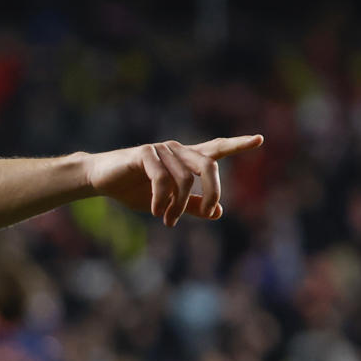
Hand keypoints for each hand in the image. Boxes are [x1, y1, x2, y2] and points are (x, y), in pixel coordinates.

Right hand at [83, 135, 263, 226]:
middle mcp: (177, 150)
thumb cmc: (133, 190)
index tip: (260, 140)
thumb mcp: (167, 203)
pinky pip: (163, 179)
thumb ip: (192, 206)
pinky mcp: (145, 154)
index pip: (215, 149)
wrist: (100, 180)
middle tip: (212, 211)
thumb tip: (219, 212)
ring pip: (185, 180)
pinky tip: (158, 212)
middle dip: (214, 191)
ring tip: (168, 221)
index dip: (237, 145)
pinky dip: (163, 200)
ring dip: (179, 205)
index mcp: (185, 159)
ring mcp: (161, 150)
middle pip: (209, 167)